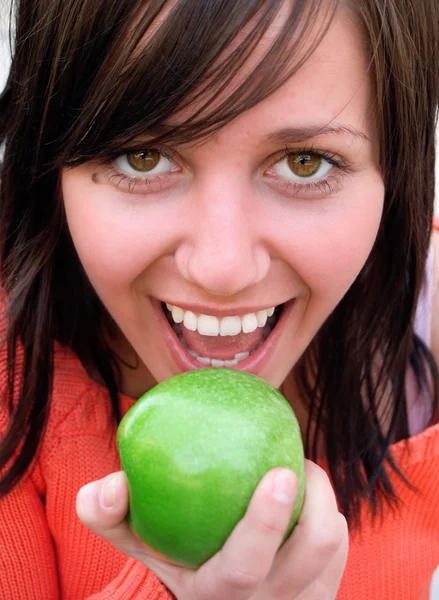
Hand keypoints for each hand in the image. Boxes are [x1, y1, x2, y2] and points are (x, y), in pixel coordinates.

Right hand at [76, 460, 347, 599]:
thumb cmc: (176, 560)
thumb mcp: (136, 543)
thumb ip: (109, 515)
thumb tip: (108, 485)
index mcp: (218, 594)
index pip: (245, 565)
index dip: (266, 521)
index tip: (279, 472)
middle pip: (313, 552)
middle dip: (317, 496)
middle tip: (294, 460)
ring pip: (333, 545)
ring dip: (322, 499)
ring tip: (299, 472)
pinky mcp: (322, 595)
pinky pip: (339, 547)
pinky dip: (326, 514)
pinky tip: (304, 500)